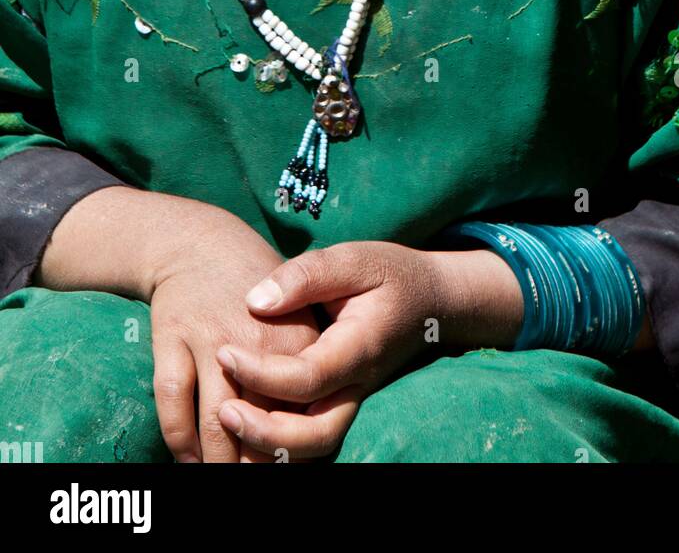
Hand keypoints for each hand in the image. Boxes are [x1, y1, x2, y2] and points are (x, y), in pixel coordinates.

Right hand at [148, 214, 319, 463]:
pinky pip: (175, 402)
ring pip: (218, 421)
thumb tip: (310, 424)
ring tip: (218, 478)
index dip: (292, 445)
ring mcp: (211, 339)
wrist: (198, 243)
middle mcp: (257, 340)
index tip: (285, 464)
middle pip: (262, 422)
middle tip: (250, 478)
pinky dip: (179, 439)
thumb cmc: (253, 286)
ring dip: (218, 461)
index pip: (302, 408)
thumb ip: (304, 364)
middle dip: (255, 463)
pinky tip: (187, 458)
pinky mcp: (174, 338)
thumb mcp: (297, 312)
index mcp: (297, 336)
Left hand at [213, 240, 523, 459]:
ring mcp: (353, 398)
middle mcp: (359, 384)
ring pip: (315, 444)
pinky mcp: (343, 400)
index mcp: (360, 348)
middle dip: (264, 431)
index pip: (308, 377)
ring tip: (228, 417)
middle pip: (315, 433)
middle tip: (222, 409)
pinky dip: (279, 438)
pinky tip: (248, 418)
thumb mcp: (353, 258)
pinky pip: (312, 432)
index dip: (261, 373)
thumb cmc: (390, 274)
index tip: (223, 351)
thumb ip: (306, 275)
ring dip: (270, 443)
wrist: (432, 299)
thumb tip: (255, 301)